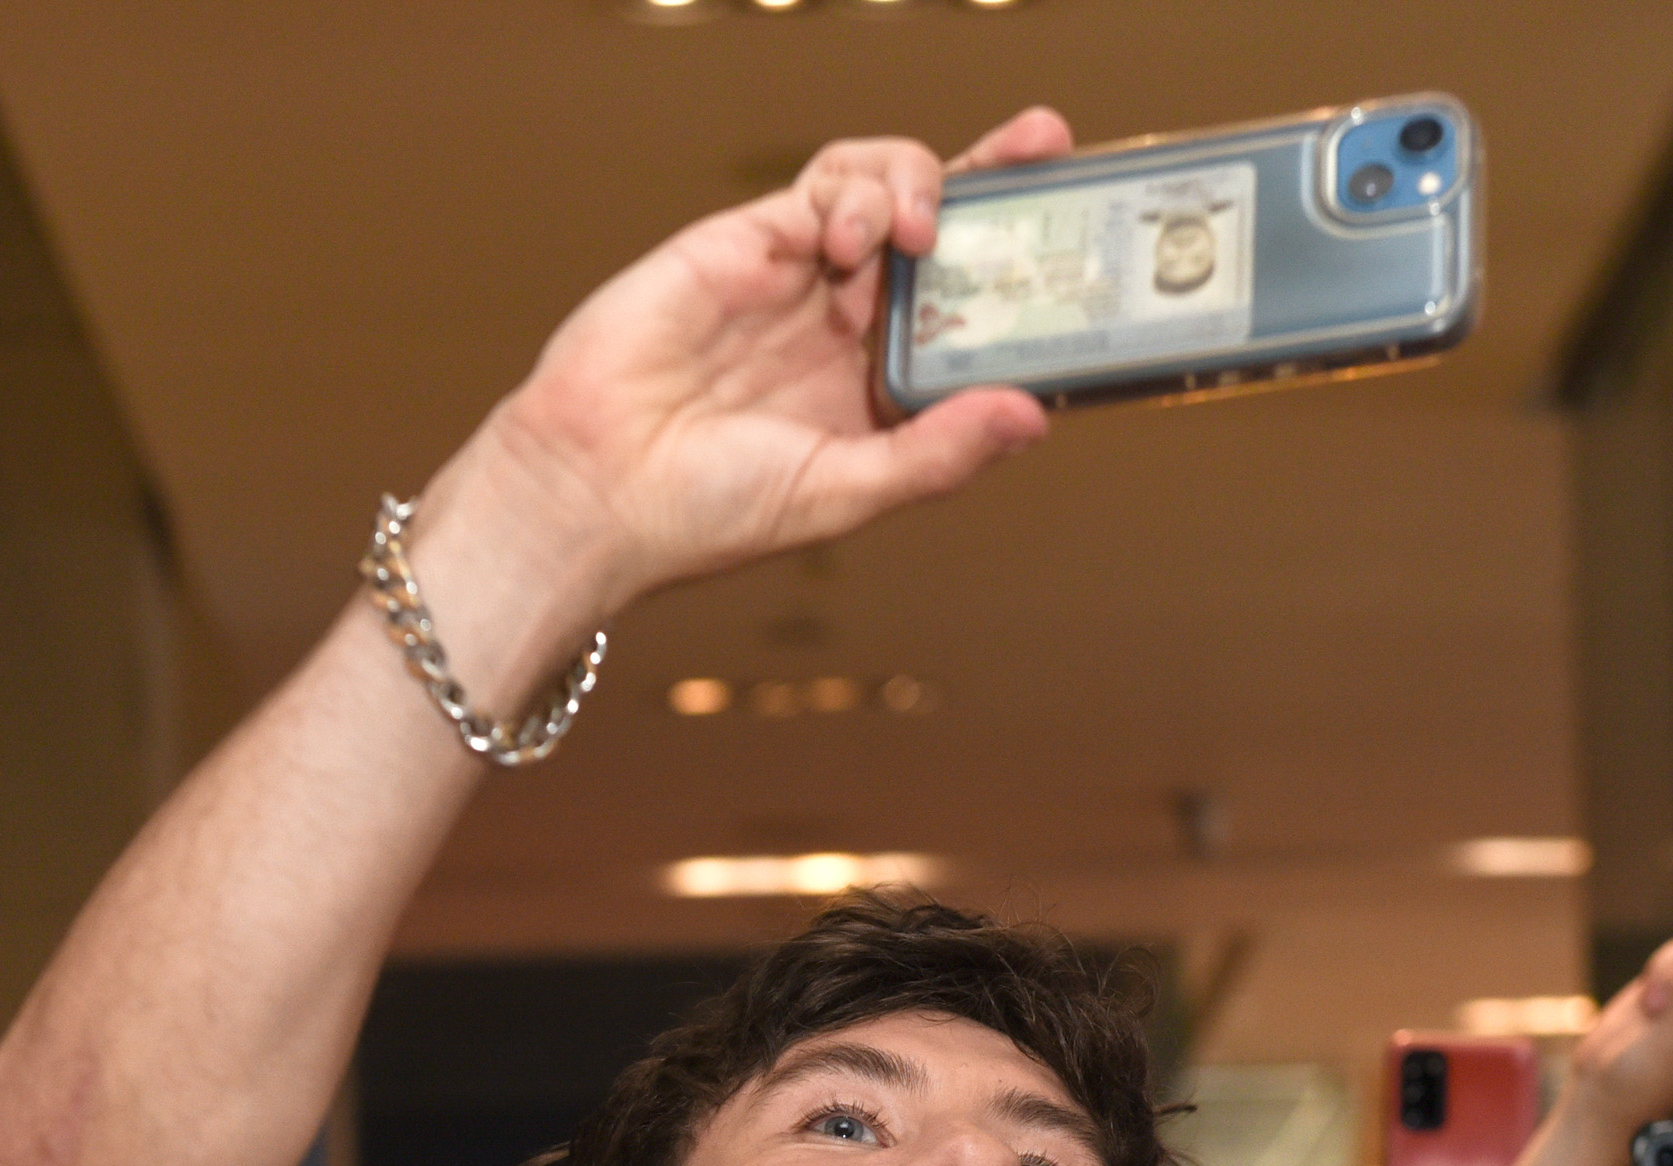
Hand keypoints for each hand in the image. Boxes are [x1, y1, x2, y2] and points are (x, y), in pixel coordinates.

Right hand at [481, 113, 1073, 618]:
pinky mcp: (750, 239)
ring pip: (888, 185)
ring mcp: (802, 277)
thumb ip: (936, 453)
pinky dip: (856, 193)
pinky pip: (825, 185)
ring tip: (919, 231)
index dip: (1022, 272)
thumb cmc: (706, 513)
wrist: (593, 488)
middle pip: (945, 228)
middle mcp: (848, 324)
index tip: (1079, 248)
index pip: (969, 310)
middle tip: (1051, 144)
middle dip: (1000, 178)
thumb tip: (1033, 414)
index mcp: (878, 388)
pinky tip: (856, 242)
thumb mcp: (844, 492)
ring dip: (922, 183)